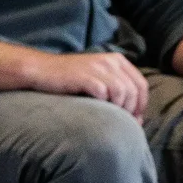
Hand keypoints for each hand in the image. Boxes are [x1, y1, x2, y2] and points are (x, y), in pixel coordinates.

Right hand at [29, 50, 150, 117]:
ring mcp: (97, 67)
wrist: (40, 70)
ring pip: (123, 92)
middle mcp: (110, 60)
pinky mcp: (85, 76)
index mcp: (116, 59)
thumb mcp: (97, 76)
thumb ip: (116, 87)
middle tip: (125, 123)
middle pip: (134, 89)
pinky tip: (97, 109)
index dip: (142, 104)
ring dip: (120, 108)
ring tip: (111, 117)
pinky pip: (104, 92)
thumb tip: (136, 115)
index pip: (141, 84)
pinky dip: (104, 104)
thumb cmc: (68, 79)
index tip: (135, 119)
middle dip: (132, 109)